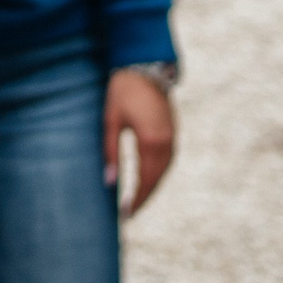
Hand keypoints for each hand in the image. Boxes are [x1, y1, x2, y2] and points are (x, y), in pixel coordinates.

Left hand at [104, 68, 176, 215]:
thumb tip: (109, 182)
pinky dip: (158, 174)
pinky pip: (168, 160)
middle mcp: (165, 142)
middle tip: (130, 213)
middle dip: (144, 197)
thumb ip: (110, 151)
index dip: (137, 199)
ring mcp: (172, 136)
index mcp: (150, 141)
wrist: (145, 67)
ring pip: (164, 171)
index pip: (145, 180)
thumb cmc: (123, 92)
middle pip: (157, 179)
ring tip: (137, 200)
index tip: (126, 215)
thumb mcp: (111, 121)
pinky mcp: (173, 132)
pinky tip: (147, 180)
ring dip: (152, 187)